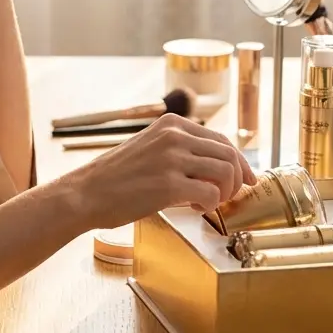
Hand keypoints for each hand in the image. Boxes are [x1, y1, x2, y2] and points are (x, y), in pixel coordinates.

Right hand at [62, 114, 257, 229]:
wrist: (85, 193)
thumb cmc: (116, 177)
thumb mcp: (150, 148)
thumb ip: (181, 151)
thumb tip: (218, 168)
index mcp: (171, 124)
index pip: (221, 139)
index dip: (240, 161)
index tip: (247, 178)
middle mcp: (174, 135)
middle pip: (229, 154)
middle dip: (237, 179)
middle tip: (231, 196)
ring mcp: (172, 159)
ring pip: (226, 172)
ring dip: (225, 192)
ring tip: (208, 202)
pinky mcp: (169, 184)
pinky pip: (211, 194)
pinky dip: (210, 205)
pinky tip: (195, 209)